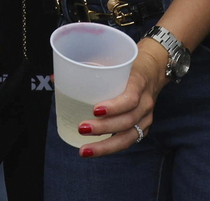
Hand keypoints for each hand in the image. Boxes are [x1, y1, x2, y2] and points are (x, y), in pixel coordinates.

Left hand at [77, 38, 168, 157]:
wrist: (155, 68)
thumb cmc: (128, 64)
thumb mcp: (114, 59)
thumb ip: (88, 66)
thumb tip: (54, 77)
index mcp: (139, 82)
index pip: (131, 97)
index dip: (115, 106)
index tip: (94, 109)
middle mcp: (145, 102)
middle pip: (127, 120)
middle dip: (103, 128)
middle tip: (81, 128)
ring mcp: (146, 117)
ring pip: (128, 136)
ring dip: (106, 145)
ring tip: (84, 150)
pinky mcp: (143, 126)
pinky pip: (128, 140)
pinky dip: (112, 147)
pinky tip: (96, 151)